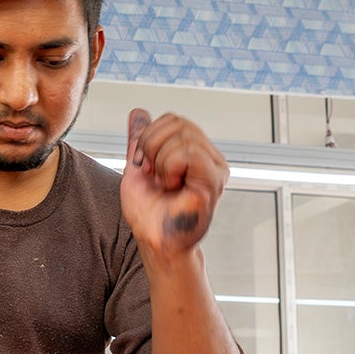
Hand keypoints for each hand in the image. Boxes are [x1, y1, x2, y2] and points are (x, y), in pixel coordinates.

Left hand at [120, 108, 226, 258]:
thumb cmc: (149, 213)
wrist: (154, 240)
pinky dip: (170, 168)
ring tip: (166, 185)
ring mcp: (216, 169)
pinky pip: (190, 153)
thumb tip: (139, 113)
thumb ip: (141, 140)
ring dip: (161, 162)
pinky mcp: (214, 182)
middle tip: (155, 176)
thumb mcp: (139, 168)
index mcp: (195, 151)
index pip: (172, 119)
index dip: (149, 139)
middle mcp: (210, 157)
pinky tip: (172, 187)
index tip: (147, 168)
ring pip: (183, 136)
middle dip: (152, 147)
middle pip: (178, 123)